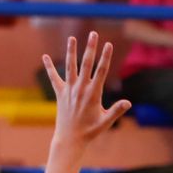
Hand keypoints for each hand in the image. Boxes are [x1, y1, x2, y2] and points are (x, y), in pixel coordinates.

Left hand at [44, 31, 132, 149]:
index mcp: (93, 94)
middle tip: (93, 34)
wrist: (70, 139)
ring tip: (72, 38)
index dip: (105, 57)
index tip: (109, 44)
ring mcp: (69, 90)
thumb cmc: (90, 131)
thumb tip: (128, 103)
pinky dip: (49, 67)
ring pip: (70, 67)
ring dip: (71, 51)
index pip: (101, 71)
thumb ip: (116, 111)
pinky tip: (44, 56)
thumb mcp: (106, 122)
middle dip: (90, 48)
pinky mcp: (60, 94)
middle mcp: (80, 89)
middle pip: (86, 64)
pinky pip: (54, 78)